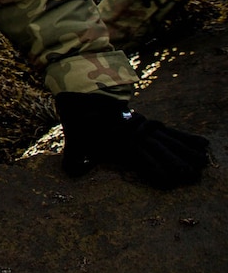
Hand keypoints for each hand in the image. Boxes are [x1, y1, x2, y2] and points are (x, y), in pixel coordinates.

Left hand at [56, 92, 209, 188]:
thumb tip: (70, 173)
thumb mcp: (76, 136)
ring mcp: (145, 128)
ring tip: (201, 163)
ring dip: (185, 152)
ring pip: (169, 141)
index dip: (153, 167)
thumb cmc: (81, 119)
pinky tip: (202, 145)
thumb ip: (75, 156)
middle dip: (175, 162)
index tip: (167, 180)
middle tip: (191, 175)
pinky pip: (171, 133)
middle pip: (160, 148)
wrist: (88, 92)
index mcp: (119, 138)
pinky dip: (186, 139)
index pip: (139, 155)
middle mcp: (136, 133)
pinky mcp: (150, 124)